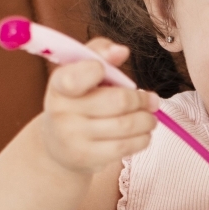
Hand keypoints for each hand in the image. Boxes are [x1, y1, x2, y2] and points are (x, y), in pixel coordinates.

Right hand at [39, 38, 159, 173]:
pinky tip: (142, 133)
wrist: (58, 144)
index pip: (75, 77)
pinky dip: (142, 138)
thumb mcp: (80, 71)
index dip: (96, 70)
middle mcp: (61, 111)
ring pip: (127, 125)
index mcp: (59, 84)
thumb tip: (121, 51)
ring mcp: (72, 137)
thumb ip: (99, 53)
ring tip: (149, 118)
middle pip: (118, 101)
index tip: (104, 71)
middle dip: (141, 99)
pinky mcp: (86, 157)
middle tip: (150, 100)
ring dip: (147, 120)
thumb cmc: (78, 100)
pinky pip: (126, 146)